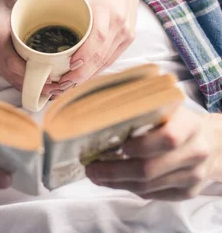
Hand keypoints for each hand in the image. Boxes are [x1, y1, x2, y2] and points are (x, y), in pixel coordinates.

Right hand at [0, 0, 59, 95]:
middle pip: (17, 78)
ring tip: (53, 92)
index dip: (34, 74)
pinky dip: (24, 84)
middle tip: (59, 88)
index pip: (17, 64)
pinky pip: (10, 78)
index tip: (52, 78)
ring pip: (14, 81)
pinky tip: (38, 88)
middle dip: (38, 86)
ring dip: (32, 88)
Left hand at [25, 0, 141, 90]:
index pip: (98, 36)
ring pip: (106, 61)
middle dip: (83, 73)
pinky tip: (81, 78)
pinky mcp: (127, 41)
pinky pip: (110, 60)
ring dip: (88, 76)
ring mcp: (125, 35)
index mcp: (106, 9)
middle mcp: (118, 24)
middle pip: (102, 55)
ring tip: (67, 85)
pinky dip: (95, 70)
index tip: (71, 65)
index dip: (86, 53)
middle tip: (62, 84)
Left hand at [85, 107, 221, 200]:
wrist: (210, 142)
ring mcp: (193, 176)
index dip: (141, 145)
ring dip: (117, 182)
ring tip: (96, 175)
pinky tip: (113, 181)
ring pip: (148, 186)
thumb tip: (101, 108)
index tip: (118, 145)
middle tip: (91, 167)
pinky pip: (153, 195)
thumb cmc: (177, 119)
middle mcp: (195, 153)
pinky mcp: (187, 193)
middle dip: (115, 170)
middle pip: (151, 168)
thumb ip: (142, 105)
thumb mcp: (167, 106)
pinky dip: (129, 188)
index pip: (168, 138)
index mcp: (189, 125)